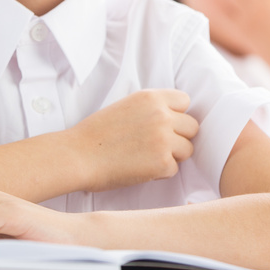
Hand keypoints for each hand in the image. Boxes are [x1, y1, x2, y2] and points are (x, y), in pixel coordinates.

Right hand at [67, 89, 197, 191]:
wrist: (77, 155)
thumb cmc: (97, 133)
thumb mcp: (126, 106)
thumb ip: (152, 108)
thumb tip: (176, 118)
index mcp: (151, 97)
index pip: (185, 101)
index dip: (176, 114)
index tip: (163, 124)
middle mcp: (161, 115)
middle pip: (192, 126)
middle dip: (178, 137)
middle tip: (156, 145)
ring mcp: (163, 139)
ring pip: (187, 149)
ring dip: (172, 155)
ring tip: (148, 157)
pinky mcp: (161, 163)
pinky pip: (174, 169)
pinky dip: (161, 172)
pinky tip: (141, 168)